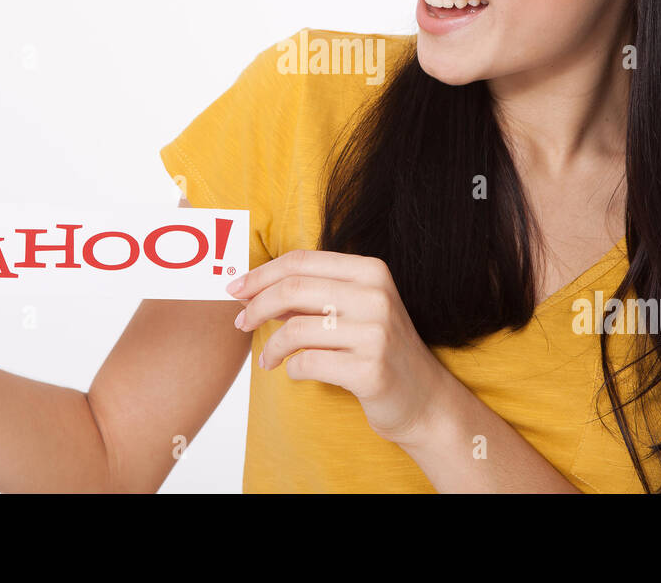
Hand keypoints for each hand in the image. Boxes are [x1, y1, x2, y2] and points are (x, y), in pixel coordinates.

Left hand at [228, 249, 449, 445]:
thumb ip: (311, 295)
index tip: (236, 289)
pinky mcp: (370, 371)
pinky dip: (291, 369)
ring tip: (267, 359)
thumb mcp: (353, 309)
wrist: (424, 399)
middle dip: (256, 306)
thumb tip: (253, 289)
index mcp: (371, 271)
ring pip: (296, 329)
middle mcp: (376, 296)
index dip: (261, 274)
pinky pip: (308, 364)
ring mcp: (376, 333)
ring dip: (271, 346)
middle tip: (240, 322)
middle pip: (294, 289)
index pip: (302, 261)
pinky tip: (294, 372)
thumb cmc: (378, 349)